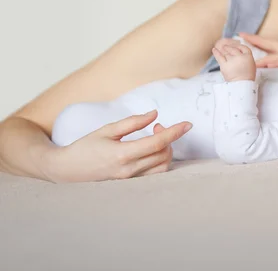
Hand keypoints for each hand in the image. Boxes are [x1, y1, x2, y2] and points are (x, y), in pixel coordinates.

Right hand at [49, 110, 190, 182]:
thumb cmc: (85, 147)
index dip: (175, 132)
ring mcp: (130, 180)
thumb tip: (154, 114)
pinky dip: (160, 161)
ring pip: (162, 167)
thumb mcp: (107, 130)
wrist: (67, 171)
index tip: (188, 124)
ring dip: (166, 150)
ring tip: (154, 138)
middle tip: (157, 126)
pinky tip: (153, 151)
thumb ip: (132, 122)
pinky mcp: (131, 185)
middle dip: (168, 138)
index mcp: (123, 154)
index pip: (158, 143)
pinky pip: (155, 175)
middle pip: (163, 154)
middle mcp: (129, 170)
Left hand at [212, 38, 255, 81]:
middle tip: (227, 47)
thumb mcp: (252, 65)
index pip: (243, 47)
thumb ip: (246, 57)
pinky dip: (216, 52)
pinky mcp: (224, 65)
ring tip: (222, 48)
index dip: (238, 46)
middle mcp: (240, 57)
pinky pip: (219, 56)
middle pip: (234, 49)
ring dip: (224, 50)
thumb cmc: (247, 77)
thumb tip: (240, 52)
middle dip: (230, 47)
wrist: (242, 85)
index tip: (236, 46)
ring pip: (226, 52)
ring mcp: (231, 61)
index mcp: (248, 56)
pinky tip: (214, 49)